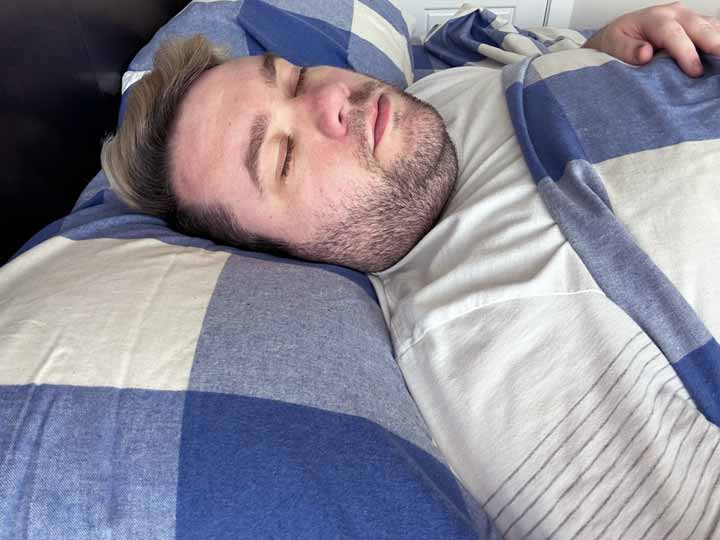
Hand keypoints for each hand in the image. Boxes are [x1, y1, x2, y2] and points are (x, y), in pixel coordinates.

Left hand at [583, 2, 719, 76]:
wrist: (620, 33)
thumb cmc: (616, 41)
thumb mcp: (613, 45)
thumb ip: (627, 50)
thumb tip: (645, 54)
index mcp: (654, 18)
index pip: (674, 35)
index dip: (686, 53)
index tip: (695, 71)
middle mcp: (674, 13)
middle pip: (699, 27)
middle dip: (714, 43)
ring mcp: (687, 17)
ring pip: (710, 26)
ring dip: (719, 41)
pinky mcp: (695, 24)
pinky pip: (712, 29)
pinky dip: (718, 39)